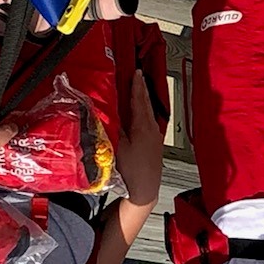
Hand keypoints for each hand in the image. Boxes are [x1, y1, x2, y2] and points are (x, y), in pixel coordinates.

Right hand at [114, 69, 164, 207]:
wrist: (144, 191)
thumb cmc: (131, 171)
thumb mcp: (117, 146)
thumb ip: (112, 126)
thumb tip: (108, 110)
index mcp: (143, 126)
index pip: (139, 100)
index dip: (136, 85)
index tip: (136, 72)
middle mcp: (152, 130)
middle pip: (146, 105)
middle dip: (141, 91)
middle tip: (137, 78)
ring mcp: (155, 139)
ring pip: (148, 115)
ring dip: (142, 103)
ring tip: (137, 93)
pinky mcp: (155, 147)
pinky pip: (148, 124)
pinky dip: (143, 115)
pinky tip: (139, 117)